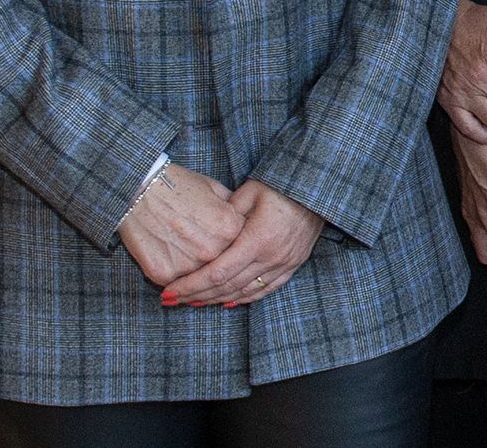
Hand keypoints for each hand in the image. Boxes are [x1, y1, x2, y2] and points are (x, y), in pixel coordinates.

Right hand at [118, 163, 244, 287]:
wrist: (140, 188)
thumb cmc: (179, 184)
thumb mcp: (215, 189)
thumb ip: (234, 210)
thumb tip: (246, 223)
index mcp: (229, 228)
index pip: (240, 247)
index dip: (232, 244)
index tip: (224, 241)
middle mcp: (211, 250)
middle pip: (219, 265)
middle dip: (214, 260)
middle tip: (200, 249)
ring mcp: (188, 264)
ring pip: (197, 276)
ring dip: (194, 271)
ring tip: (181, 249)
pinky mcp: (163, 274)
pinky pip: (174, 281)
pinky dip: (172, 273)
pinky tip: (166, 254)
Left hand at [162, 180, 324, 307]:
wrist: (318, 187)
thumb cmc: (281, 184)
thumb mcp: (250, 192)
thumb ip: (226, 214)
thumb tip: (204, 232)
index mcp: (257, 239)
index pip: (217, 273)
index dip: (191, 286)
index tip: (168, 292)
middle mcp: (272, 257)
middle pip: (227, 288)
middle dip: (197, 296)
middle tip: (172, 301)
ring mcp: (285, 263)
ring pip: (244, 292)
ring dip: (217, 301)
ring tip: (193, 303)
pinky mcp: (293, 264)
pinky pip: (265, 289)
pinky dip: (244, 298)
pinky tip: (228, 302)